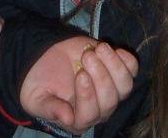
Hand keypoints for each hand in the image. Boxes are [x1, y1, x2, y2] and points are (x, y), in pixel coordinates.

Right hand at [20, 36, 137, 133]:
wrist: (45, 58)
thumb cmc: (39, 82)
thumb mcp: (36, 97)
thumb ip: (51, 108)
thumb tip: (67, 118)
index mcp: (78, 120)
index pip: (90, 115)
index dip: (88, 96)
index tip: (80, 74)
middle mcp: (98, 109)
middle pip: (110, 101)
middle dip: (101, 76)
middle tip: (87, 56)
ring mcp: (111, 90)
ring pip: (124, 86)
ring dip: (114, 65)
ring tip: (99, 48)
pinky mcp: (117, 71)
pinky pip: (132, 69)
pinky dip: (125, 58)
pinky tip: (110, 49)